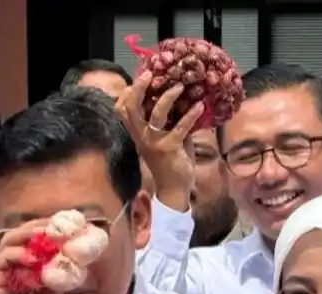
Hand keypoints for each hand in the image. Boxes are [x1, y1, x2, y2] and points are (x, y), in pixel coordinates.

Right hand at [0, 221, 61, 293]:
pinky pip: (4, 256)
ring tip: (45, 235)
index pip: (38, 239)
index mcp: (28, 263)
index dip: (51, 231)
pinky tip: (32, 259)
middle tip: (58, 226)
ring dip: (29, 234)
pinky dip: (19, 254)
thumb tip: (73, 263)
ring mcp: (3, 265)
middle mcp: (15, 259)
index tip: (68, 228)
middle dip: (41, 227)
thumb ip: (59, 280)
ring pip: (12, 239)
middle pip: (24, 233)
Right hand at [115, 71, 201, 208]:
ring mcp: (154, 142)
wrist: (174, 190)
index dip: (126, 93)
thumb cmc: (171, 163)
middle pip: (131, 108)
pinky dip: (191, 114)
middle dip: (138, 88)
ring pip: (156, 113)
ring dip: (169, 97)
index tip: (139, 79)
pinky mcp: (169, 148)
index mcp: (138, 133)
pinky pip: (180, 127)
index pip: (122, 110)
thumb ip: (171, 122)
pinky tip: (200, 106)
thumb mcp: (167, 139)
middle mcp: (142, 136)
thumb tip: (184, 101)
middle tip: (150, 74)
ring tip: (180, 86)